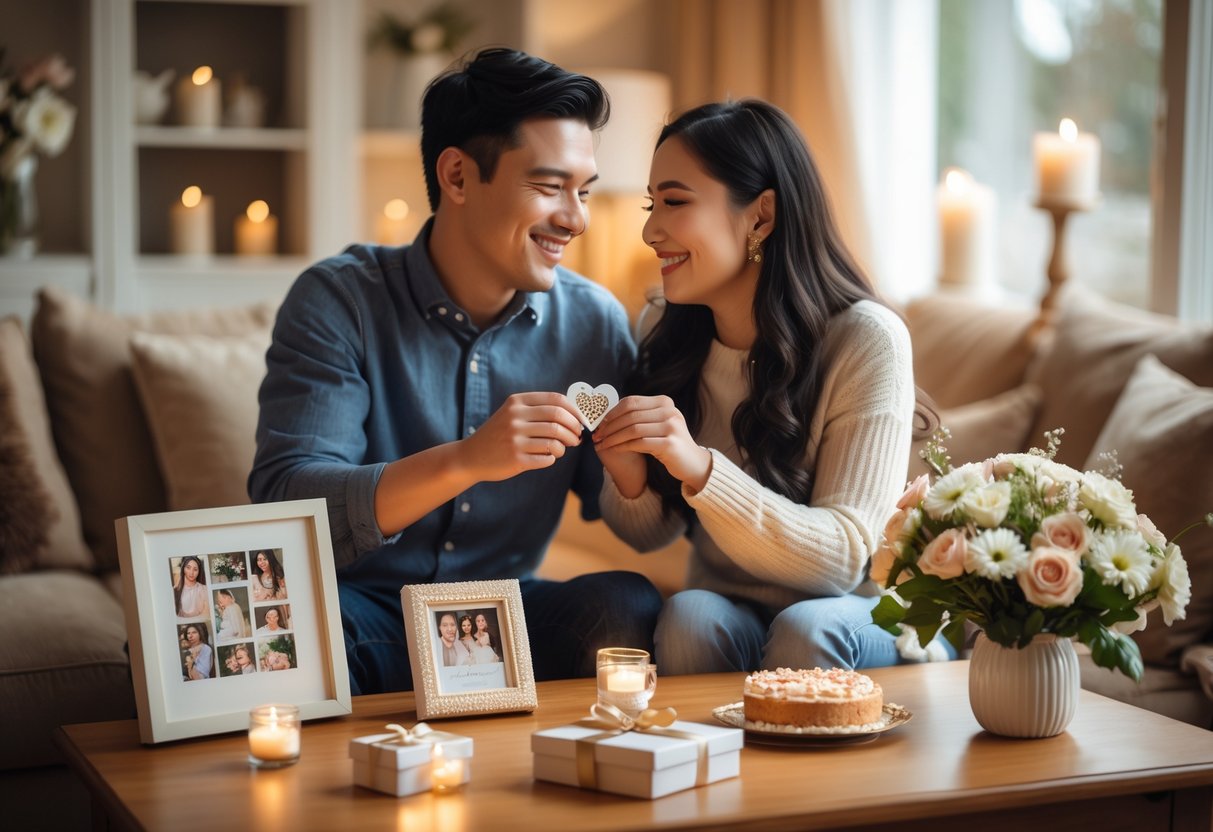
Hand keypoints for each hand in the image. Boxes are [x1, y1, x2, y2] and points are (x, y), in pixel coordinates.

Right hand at [459, 392, 584, 481]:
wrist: (471, 456)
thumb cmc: (499, 434)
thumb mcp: (512, 413)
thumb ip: (538, 409)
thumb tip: (574, 414)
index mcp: (517, 402)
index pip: (556, 400)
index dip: (574, 410)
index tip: (581, 420)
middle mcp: (515, 418)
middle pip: (558, 418)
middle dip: (574, 429)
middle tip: (577, 437)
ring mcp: (515, 439)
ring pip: (555, 440)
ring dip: (565, 446)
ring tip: (563, 448)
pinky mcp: (516, 459)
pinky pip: (547, 458)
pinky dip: (553, 458)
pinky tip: (548, 457)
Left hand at [593, 396, 711, 492]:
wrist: (692, 463)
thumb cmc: (669, 443)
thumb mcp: (657, 424)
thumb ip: (639, 416)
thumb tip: (607, 415)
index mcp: (665, 402)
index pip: (631, 402)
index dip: (612, 412)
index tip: (600, 424)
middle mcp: (670, 412)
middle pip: (630, 415)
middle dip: (609, 426)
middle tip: (597, 436)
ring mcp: (671, 427)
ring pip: (633, 429)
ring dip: (613, 438)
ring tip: (602, 444)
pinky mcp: (670, 444)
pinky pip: (639, 443)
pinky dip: (622, 446)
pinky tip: (613, 450)